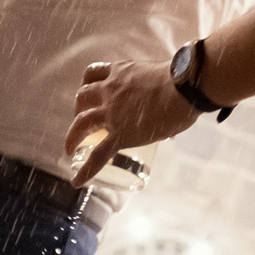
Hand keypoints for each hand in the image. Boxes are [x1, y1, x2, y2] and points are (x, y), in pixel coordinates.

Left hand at [67, 57, 197, 183]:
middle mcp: (110, 91)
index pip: (94, 74)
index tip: (90, 92)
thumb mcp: (163, 79)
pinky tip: (77, 180)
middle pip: (82, 97)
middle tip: (84, 121)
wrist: (184, 87)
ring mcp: (112, 113)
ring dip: (72, 136)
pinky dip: (86, 170)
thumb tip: (172, 130)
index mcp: (121, 73)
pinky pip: (97, 155)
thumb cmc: (182, 80)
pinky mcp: (120, 134)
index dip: (88, 84)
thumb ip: (163, 100)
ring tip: (70, 149)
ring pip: (81, 124)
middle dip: (79, 109)